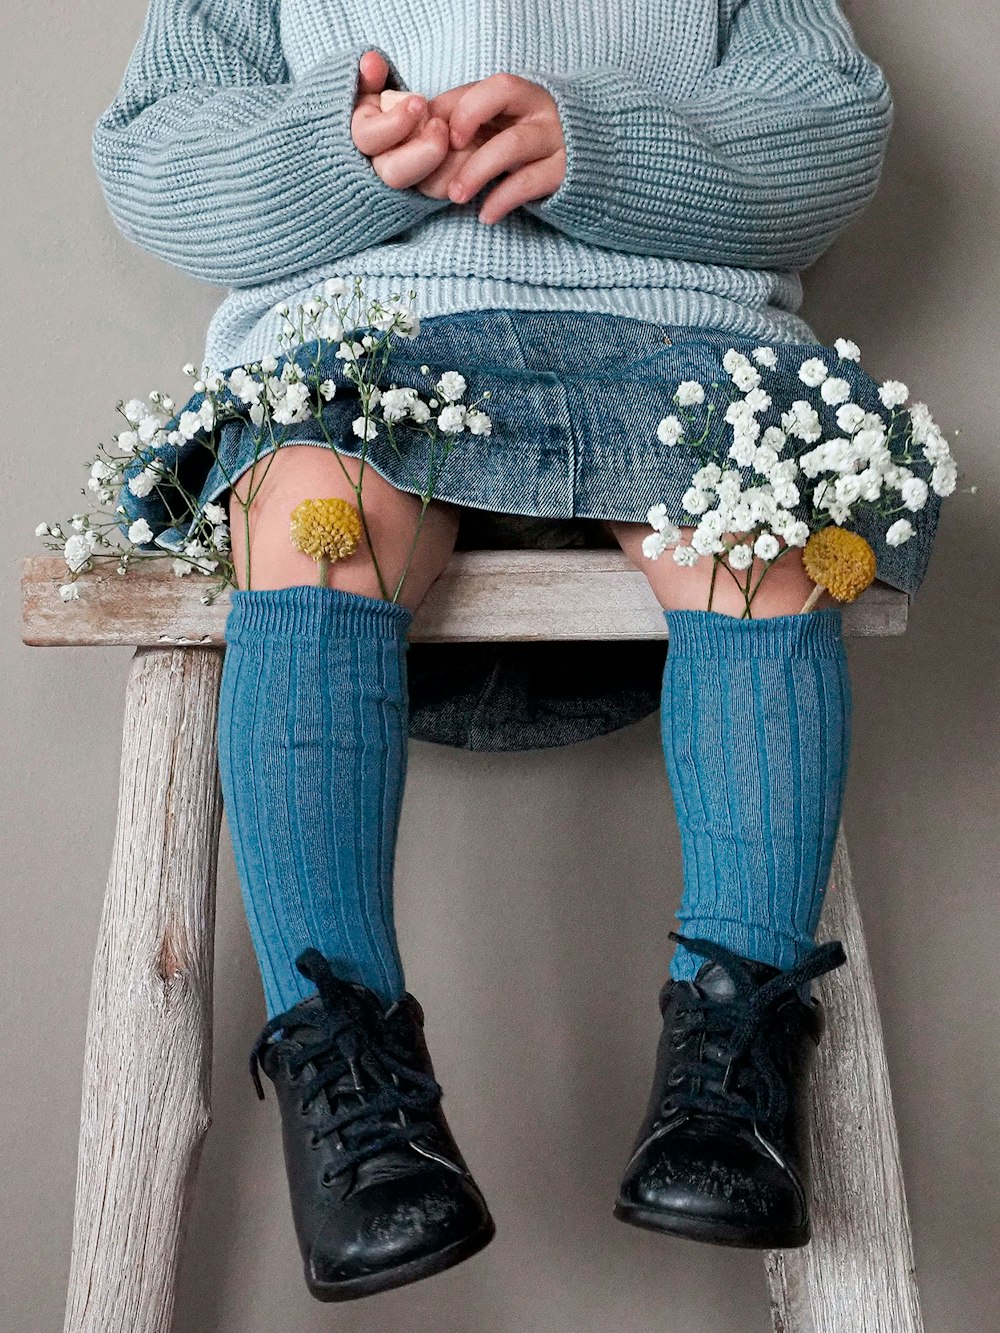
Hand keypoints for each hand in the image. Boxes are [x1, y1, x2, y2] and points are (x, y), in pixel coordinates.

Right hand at [350, 51, 451, 188]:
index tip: (419, 102)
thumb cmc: (383, 108)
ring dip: (447, 162)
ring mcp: (406, 183)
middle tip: (440, 125)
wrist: (401, 134)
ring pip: (424, 186)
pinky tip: (470, 148)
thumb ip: (370, 76)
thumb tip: (371, 62)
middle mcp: (378, 168)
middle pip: (396, 174)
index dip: (395, 123)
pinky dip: (461, 170)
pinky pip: (445, 190)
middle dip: (423, 151)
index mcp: (363, 138)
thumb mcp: (372, 89)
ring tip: (460, 136)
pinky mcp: (427, 191)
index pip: (368, 139)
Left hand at [427, 73, 566, 222]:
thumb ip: (471, 125)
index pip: (484, 83)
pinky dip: (502, 200)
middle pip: (503, 93)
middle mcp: (540, 108)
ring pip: (513, 144)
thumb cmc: (533, 150)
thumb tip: (422, 129)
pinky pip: (529, 183)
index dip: (457, 102)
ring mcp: (555, 139)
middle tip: (445, 149)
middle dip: (467, 116)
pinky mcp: (565, 173)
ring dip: (477, 170)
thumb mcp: (506, 131)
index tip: (433, 128)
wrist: (595, 168)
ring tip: (456, 196)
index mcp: (522, 94)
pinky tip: (485, 215)